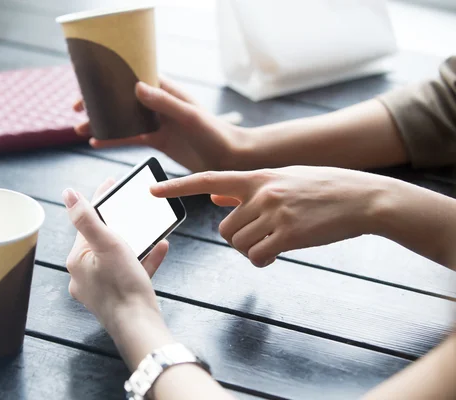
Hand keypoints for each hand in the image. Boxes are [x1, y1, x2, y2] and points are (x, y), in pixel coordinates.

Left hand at [62, 179, 168, 329]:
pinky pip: (131, 272)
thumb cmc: (122, 286)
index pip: (86, 223)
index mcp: (77, 260)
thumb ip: (86, 218)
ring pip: (118, 256)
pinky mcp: (119, 297)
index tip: (112, 184)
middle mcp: (84, 275)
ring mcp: (102, 288)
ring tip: (149, 229)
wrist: (140, 327)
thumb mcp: (107, 245)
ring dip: (135, 241)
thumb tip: (68, 194)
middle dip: (119, 223)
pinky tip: (161, 248)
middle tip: (132, 207)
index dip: (100, 201)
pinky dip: (144, 259)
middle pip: (102, 239)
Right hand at [73, 77, 242, 171]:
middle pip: (122, 99)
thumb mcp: (189, 116)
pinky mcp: (158, 140)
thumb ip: (164, 102)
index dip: (109, 81)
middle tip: (76, 110)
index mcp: (166, 91)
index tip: (89, 87)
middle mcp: (159, 104)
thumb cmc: (215, 133)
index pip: (132, 79)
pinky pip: (131, 138)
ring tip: (79, 130)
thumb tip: (136, 88)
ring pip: (123, 120)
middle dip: (99, 104)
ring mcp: (157, 122)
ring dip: (103, 123)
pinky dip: (114, 139)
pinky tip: (97, 142)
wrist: (229, 158)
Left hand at [151, 166, 385, 266]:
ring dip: (252, 250)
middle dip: (237, 238)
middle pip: (225, 229)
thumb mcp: (281, 178)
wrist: (362, 197)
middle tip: (259, 236)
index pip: (207, 179)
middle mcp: (261, 192)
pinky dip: (263, 260)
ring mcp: (274, 213)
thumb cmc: (322, 187)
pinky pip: (257, 256)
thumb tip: (215, 194)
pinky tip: (277, 254)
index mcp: (257, 175)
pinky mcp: (288, 234)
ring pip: (239, 244)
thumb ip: (246, 187)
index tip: (152, 190)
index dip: (177, 186)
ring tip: (274, 241)